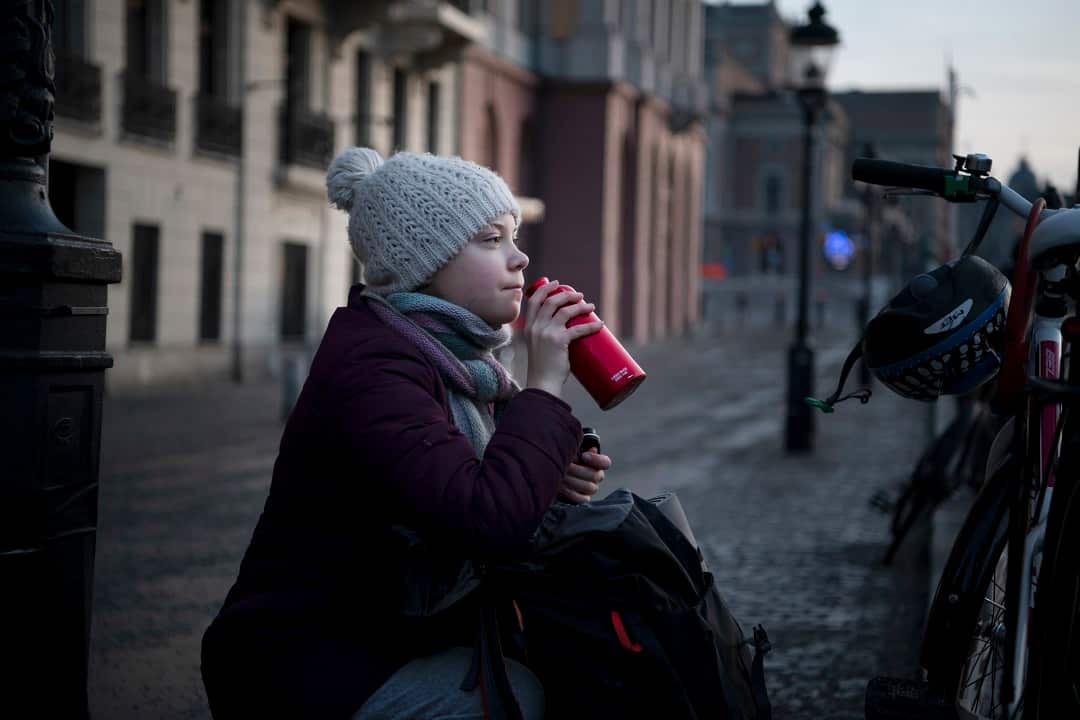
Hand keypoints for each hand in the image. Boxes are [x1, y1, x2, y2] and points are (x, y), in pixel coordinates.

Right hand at [524, 280, 603, 396]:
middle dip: (566, 295)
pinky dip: (591, 326)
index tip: (556, 283)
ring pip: (565, 311)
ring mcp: (546, 333)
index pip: (534, 301)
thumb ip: (547, 338)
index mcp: (529, 327)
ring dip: (580, 306)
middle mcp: (536, 327)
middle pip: (551, 301)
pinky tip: (600, 324)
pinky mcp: (559, 341)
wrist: (542, 384)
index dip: (545, 289)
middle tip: (579, 295)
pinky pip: (578, 329)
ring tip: (591, 306)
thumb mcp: (538, 348)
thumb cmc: (542, 369)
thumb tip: (568, 333)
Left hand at [558, 449, 611, 503]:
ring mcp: (590, 489)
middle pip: (595, 476)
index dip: (597, 460)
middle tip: (566, 466)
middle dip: (578, 470)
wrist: (551, 470)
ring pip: (589, 487)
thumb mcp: (570, 450)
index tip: (583, 456)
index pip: (605, 463)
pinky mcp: (582, 498)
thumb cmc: (562, 457)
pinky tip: (560, 486)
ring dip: (572, 481)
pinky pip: (581, 499)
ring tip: (561, 475)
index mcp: (596, 463)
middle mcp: (596, 476)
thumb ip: (580, 449)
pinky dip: (570, 492)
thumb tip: (593, 449)